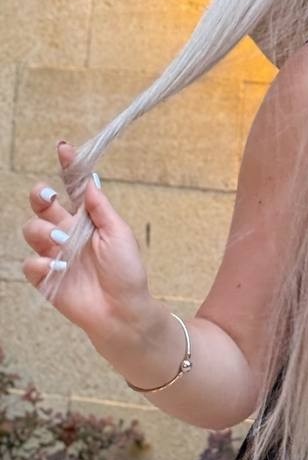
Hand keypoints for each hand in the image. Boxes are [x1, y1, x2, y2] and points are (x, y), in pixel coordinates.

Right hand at [21, 141, 153, 342]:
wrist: (123, 310)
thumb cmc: (126, 271)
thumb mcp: (119, 233)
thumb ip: (100, 208)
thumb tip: (89, 180)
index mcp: (87, 218)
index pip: (73, 187)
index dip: (67, 167)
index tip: (63, 148)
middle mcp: (67, 232)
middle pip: (42, 205)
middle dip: (40, 195)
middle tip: (50, 197)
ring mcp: (54, 254)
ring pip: (31, 229)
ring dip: (44, 232)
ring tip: (63, 243)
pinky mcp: (45, 278)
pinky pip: (29, 263)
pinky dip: (40, 262)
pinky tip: (57, 267)